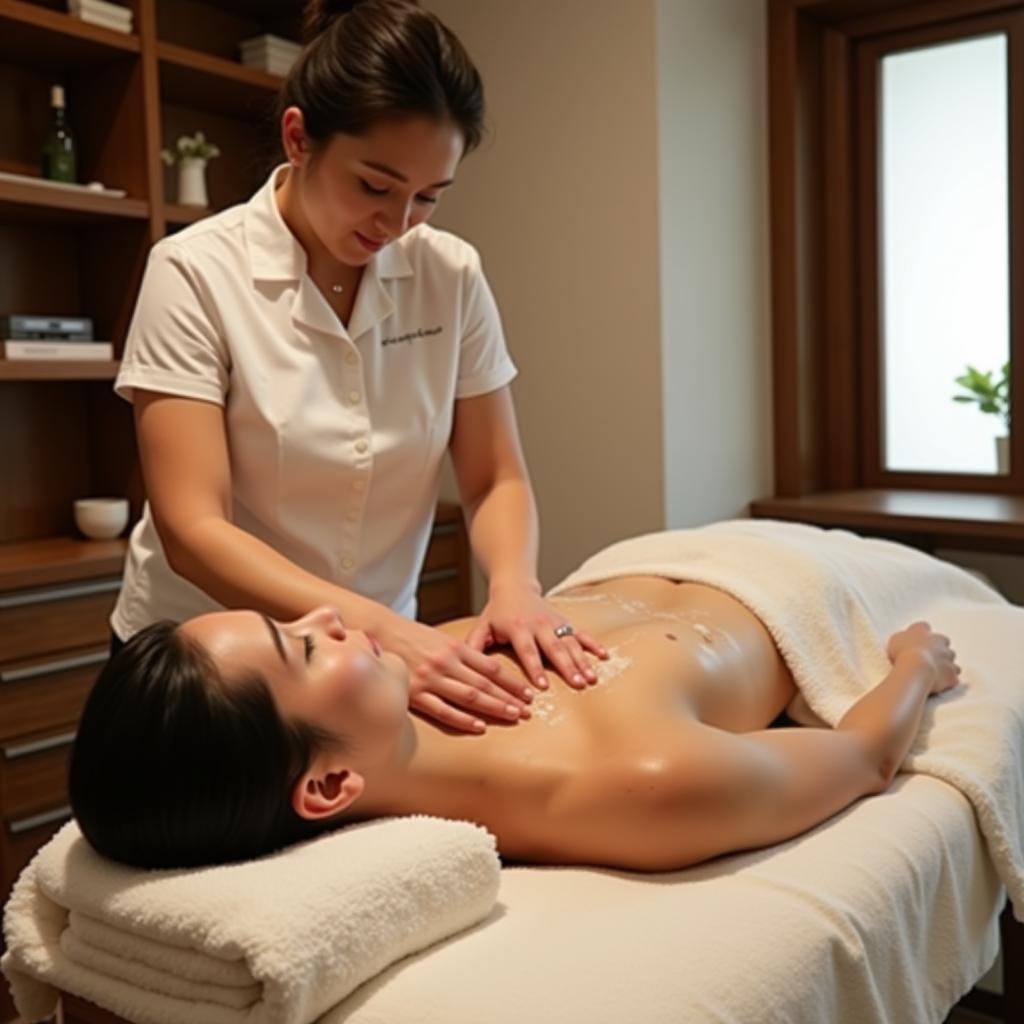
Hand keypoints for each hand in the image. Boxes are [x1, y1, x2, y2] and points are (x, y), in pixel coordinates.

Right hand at [378, 612, 533, 732]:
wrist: (379, 632)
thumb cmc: (412, 637)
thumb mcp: (442, 640)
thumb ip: (463, 655)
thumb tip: (488, 672)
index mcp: (455, 647)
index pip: (491, 667)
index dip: (512, 682)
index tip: (528, 693)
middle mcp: (446, 662)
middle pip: (484, 684)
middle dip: (509, 698)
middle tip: (528, 710)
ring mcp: (430, 678)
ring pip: (469, 697)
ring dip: (493, 708)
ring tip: (512, 716)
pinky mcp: (415, 693)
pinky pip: (443, 710)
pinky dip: (463, 719)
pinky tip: (479, 726)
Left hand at [465, 578, 608, 690]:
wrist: (515, 587)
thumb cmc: (496, 612)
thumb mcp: (482, 626)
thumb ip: (474, 645)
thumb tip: (467, 666)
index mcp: (518, 628)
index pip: (528, 651)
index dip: (536, 668)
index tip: (543, 686)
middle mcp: (539, 625)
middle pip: (555, 648)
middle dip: (567, 667)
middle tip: (578, 684)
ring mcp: (554, 623)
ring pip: (571, 643)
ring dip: (583, 661)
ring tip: (592, 678)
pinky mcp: (565, 622)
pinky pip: (581, 634)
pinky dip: (594, 644)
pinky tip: (605, 657)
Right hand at [886, 621, 961, 694]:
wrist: (916, 668)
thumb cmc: (904, 653)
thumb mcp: (895, 640)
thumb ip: (901, 638)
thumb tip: (902, 641)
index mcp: (922, 631)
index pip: (923, 627)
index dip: (920, 634)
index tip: (915, 640)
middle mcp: (939, 641)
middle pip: (942, 641)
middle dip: (937, 648)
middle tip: (926, 656)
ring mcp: (948, 657)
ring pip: (951, 660)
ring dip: (945, 664)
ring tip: (934, 672)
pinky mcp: (952, 674)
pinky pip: (953, 677)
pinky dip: (948, 680)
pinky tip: (940, 683)